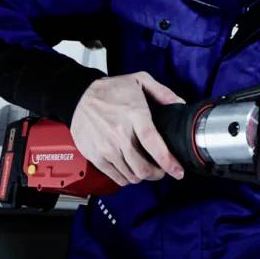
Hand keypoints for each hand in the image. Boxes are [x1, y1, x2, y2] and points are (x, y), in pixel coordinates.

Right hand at [71, 71, 185, 186]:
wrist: (79, 96)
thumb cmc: (110, 89)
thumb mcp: (140, 80)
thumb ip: (162, 92)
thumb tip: (180, 104)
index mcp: (134, 114)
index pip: (153, 143)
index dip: (168, 161)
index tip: (178, 171)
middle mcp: (119, 133)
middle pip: (143, 167)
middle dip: (158, 174)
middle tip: (162, 170)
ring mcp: (106, 147)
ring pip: (131, 176)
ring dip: (142, 176)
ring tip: (146, 169)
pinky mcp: (95, 156)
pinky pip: (116, 177)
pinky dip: (127, 178)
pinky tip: (130, 169)